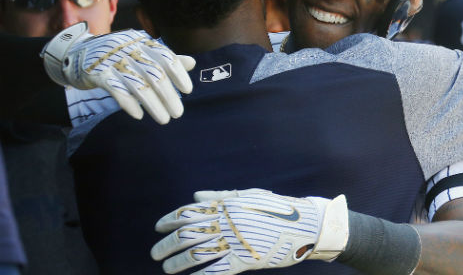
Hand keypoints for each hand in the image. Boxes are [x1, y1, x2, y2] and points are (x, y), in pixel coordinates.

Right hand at [41, 22, 194, 123]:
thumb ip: (165, 58)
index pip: (165, 56)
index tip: (188, 90)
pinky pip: (115, 89)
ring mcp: (112, 60)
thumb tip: (192, 63)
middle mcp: (129, 49)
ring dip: (153, 104)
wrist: (76, 53)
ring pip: (137, 84)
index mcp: (142, 42)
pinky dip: (128, 103)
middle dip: (168, 95)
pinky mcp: (96, 73)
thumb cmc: (117, 55)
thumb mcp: (141, 52)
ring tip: (164, 119)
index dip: (178, 73)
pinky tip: (139, 115)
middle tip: (178, 113)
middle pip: (153, 73)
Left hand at [151, 188, 348, 274]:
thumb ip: (220, 197)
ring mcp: (235, 241)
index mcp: (226, 205)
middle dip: (167, 244)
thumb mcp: (249, 196)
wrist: (305, 224)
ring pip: (197, 253)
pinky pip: (216, 270)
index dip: (170, 220)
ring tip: (167, 268)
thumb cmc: (276, 208)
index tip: (158, 227)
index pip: (189, 212)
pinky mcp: (245, 260)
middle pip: (188, 233)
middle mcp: (227, 222)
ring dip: (177, 262)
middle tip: (155, 253)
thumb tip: (195, 196)